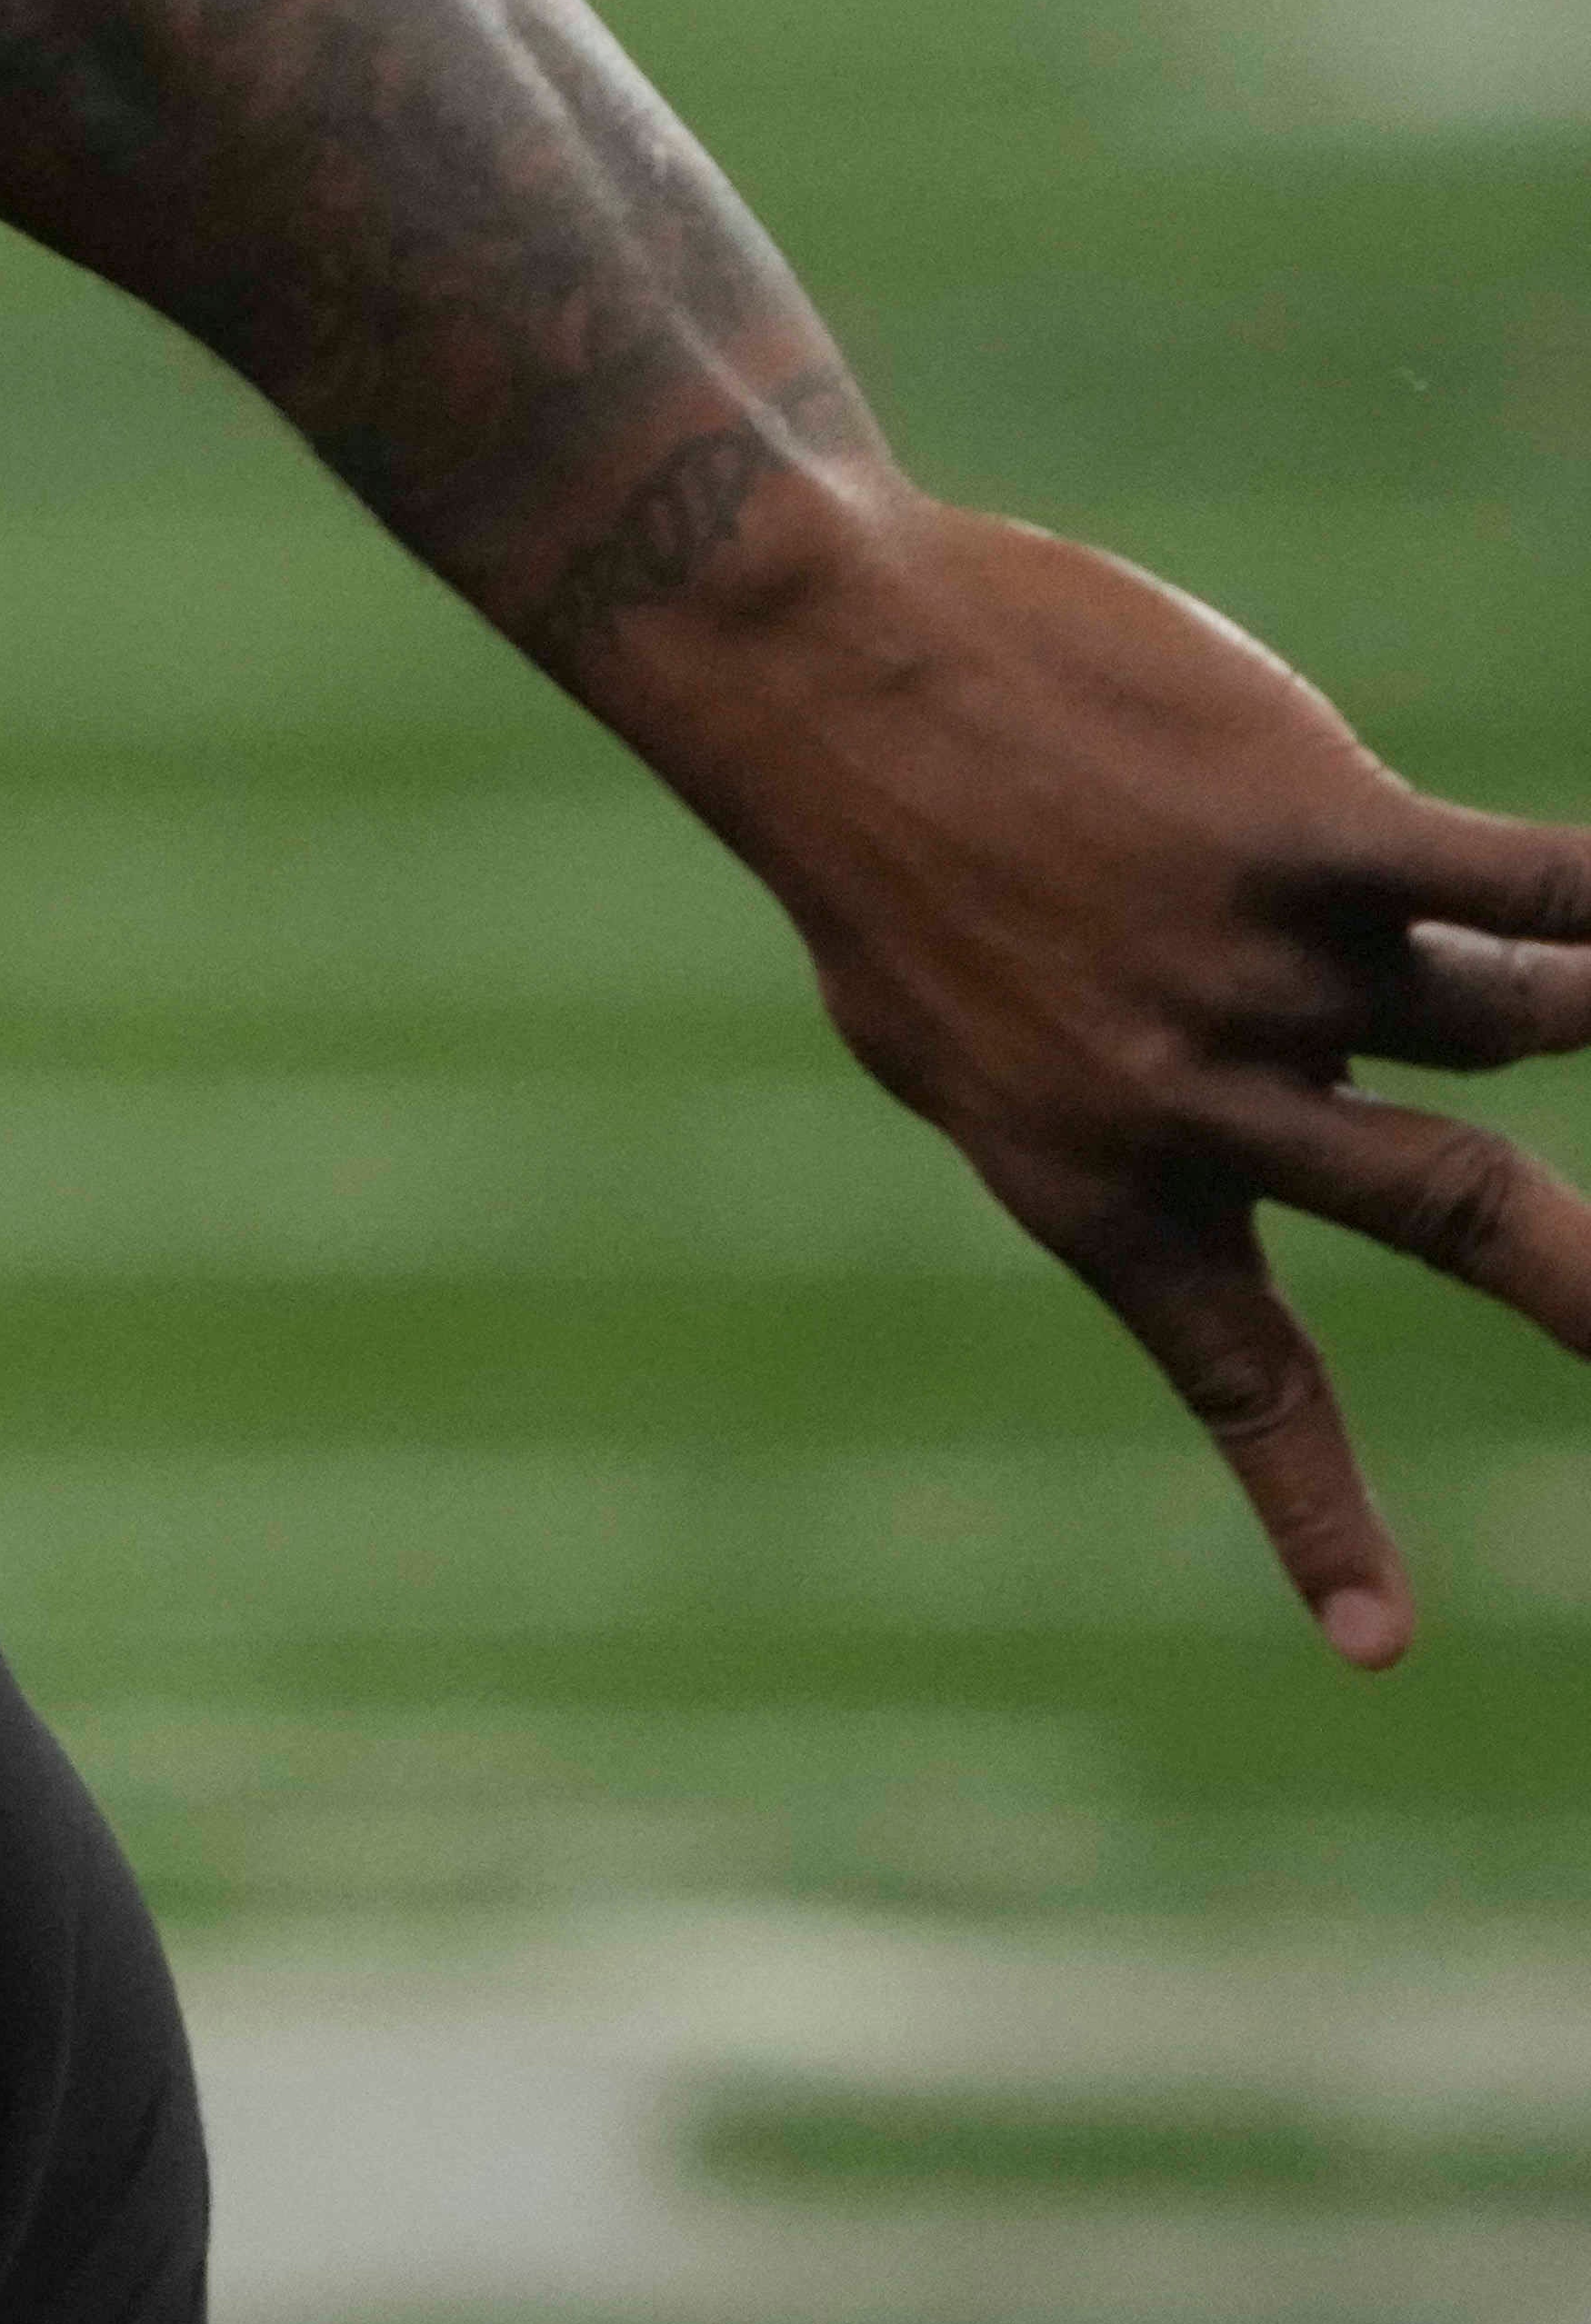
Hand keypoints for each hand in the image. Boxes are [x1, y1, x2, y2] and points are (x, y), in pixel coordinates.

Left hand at [670, 497, 1590, 1663]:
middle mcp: (1201, 1100)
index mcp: (1098, 1184)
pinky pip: (1535, 880)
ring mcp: (1266, 966)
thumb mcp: (955, 1036)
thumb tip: (1274, 1100)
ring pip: (1514, 1007)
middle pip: (1468, 1214)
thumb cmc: (880, 853)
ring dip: (1563, 977)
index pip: (1242, 1382)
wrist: (808, 677)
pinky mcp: (1312, 831)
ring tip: (1561, 956)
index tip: (1372, 1646)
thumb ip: (1114, 1098)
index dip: (1318, 1513)